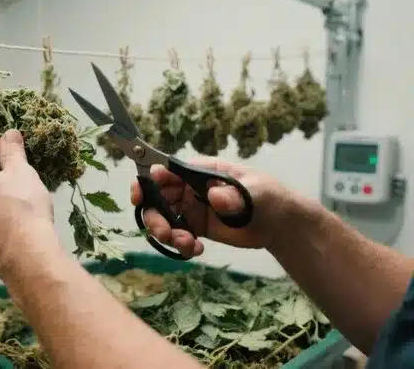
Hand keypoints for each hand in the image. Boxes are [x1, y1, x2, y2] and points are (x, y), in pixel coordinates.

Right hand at [130, 156, 296, 258]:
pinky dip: (180, 246)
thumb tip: (214, 195)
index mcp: (200, 171)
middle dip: (153, 216)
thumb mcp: (255, 191)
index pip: (166, 171)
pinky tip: (196, 250)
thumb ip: (234, 195)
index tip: (140, 194)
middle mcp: (189, 188)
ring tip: (187, 244)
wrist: (279, 225)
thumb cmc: (268, 197)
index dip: (149, 180)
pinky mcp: (195, 228)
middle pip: (156, 198)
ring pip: (162, 219)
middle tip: (165, 233)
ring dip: (166, 234)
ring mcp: (190, 209)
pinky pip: (176, 236)